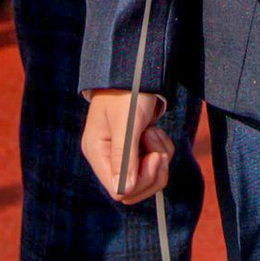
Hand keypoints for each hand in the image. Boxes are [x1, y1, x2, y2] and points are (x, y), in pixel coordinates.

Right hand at [81, 86, 171, 203]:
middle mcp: (107, 157)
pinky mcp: (137, 148)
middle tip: (158, 145)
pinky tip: (155, 129)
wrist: (137, 69)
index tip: (154, 157)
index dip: (141, 181)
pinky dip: (162, 148)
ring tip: (154, 131)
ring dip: (160, 155)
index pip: (119, 190)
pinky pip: (155, 163)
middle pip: (135, 188)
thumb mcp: (127, 122)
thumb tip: (124, 191)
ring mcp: (123, 154)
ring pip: (149, 177)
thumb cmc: (128, 91)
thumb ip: (124, 156)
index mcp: (97, 152)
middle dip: (154, 170)